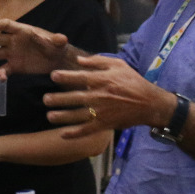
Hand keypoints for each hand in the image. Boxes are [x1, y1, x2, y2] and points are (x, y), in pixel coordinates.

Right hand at [0, 19, 71, 77]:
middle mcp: (14, 41)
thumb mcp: (58, 43)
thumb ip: (58, 40)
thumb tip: (63, 39)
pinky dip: (0, 74)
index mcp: (22, 31)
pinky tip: (2, 78)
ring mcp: (12, 54)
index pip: (7, 25)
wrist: (57, 61)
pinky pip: (3, 69)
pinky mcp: (14, 66)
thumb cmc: (56, 47)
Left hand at [42, 54, 165, 138]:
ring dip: (62, 117)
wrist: (149, 103)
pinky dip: (74, 133)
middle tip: (45, 99)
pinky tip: (62, 134)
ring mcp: (102, 112)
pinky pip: (87, 130)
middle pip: (75, 98)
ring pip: (78, 115)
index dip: (65, 77)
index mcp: (103, 80)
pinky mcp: (105, 124)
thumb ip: (98, 61)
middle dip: (58, 99)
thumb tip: (79, 59)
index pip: (80, 78)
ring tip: (49, 116)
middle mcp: (100, 96)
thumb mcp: (119, 65)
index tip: (53, 76)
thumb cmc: (133, 82)